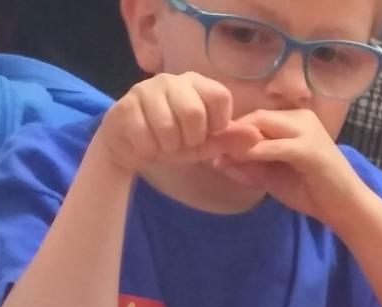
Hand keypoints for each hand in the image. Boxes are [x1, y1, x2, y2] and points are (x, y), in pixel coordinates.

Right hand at [91, 72, 261, 173]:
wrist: (129, 146)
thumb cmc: (173, 140)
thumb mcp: (205, 143)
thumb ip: (230, 139)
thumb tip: (256, 136)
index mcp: (197, 83)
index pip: (220, 97)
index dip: (217, 124)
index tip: (206, 134)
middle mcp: (172, 80)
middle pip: (194, 112)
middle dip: (190, 139)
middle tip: (182, 142)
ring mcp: (145, 89)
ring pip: (167, 126)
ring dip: (168, 147)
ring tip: (163, 144)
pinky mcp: (125, 105)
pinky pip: (144, 136)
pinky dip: (148, 150)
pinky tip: (145, 144)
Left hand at [212, 109, 368, 225]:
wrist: (344, 207)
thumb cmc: (309, 191)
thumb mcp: (270, 176)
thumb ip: (246, 166)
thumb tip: (216, 160)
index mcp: (294, 121)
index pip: (255, 117)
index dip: (231, 129)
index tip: (209, 144)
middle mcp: (301, 119)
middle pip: (256, 116)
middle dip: (230, 131)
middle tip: (207, 146)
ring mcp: (307, 131)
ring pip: (263, 124)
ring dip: (238, 138)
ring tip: (217, 152)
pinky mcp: (309, 149)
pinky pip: (274, 146)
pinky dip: (254, 152)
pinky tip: (237, 159)